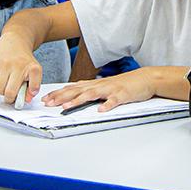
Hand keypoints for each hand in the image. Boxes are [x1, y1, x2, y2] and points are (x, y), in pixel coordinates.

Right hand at [0, 32, 43, 104]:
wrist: (15, 41)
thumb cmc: (25, 60)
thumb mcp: (35, 71)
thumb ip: (34, 86)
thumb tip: (27, 99)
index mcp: (31, 68)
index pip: (30, 88)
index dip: (23, 98)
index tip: (20, 99)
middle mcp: (18, 65)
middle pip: (9, 93)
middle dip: (9, 98)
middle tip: (11, 95)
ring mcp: (4, 64)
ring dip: (1, 92)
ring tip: (5, 86)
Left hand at [41, 69, 157, 111]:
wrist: (145, 79)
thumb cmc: (124, 84)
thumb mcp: (104, 86)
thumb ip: (90, 90)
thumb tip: (74, 95)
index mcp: (94, 85)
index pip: (72, 88)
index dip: (58, 93)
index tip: (45, 99)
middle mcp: (100, 86)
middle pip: (78, 90)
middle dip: (62, 96)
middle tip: (49, 103)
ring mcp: (111, 90)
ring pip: (92, 94)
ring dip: (79, 100)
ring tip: (67, 106)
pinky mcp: (123, 95)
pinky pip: (114, 101)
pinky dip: (108, 105)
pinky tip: (101, 110)